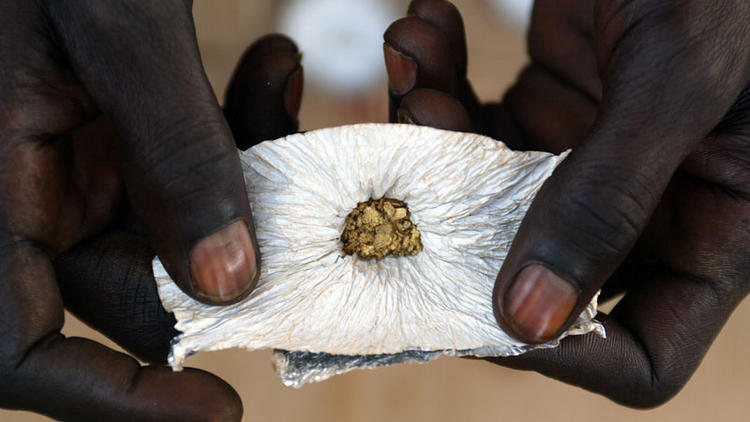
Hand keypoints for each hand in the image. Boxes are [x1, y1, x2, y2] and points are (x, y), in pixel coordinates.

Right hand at [0, 1, 301, 418]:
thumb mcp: (114, 27)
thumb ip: (172, 153)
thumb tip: (230, 282)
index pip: (16, 352)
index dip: (113, 400)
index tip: (218, 409)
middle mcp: (14, 199)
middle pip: (129, 288)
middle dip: (229, 255)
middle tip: (311, 211)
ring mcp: (63, 171)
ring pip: (173, 229)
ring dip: (245, 177)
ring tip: (280, 85)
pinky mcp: (104, 139)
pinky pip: (182, 174)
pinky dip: (233, 140)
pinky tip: (271, 72)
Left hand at [384, 0, 749, 406]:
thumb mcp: (675, 78)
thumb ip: (606, 198)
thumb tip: (529, 320)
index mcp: (714, 228)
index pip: (641, 351)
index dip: (559, 351)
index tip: (470, 307)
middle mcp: (645, 209)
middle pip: (533, 273)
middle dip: (455, 229)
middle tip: (406, 168)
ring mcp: (584, 160)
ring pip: (479, 196)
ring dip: (431, 133)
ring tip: (415, 62)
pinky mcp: (542, 109)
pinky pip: (472, 125)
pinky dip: (438, 82)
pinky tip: (426, 31)